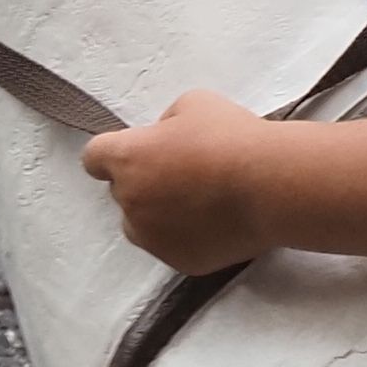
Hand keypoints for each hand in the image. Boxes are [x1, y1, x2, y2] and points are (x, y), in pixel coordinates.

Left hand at [81, 90, 275, 275]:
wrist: (272, 186)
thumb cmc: (232, 138)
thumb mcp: (192, 104)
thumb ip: (165, 124)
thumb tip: (165, 141)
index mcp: (126, 159)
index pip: (94, 158)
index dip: (112, 154)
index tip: (134, 153)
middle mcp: (130, 201)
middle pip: (122, 192)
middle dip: (143, 182)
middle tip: (183, 172)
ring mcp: (154, 237)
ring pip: (142, 226)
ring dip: (157, 214)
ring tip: (198, 202)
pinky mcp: (180, 262)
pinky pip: (171, 247)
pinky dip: (185, 237)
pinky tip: (214, 221)